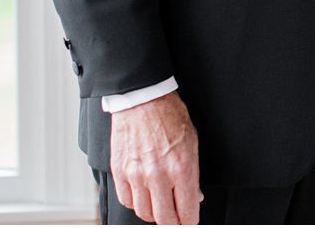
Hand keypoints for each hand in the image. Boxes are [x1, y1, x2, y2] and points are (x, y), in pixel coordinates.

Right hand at [109, 92, 202, 224]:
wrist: (142, 98)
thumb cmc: (169, 115)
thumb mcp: (192, 142)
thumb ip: (193, 173)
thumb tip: (194, 195)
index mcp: (181, 168)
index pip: (188, 212)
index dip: (191, 221)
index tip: (190, 221)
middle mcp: (158, 175)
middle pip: (165, 219)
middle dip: (174, 222)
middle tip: (177, 219)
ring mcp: (136, 175)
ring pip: (144, 213)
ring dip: (154, 214)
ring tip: (160, 207)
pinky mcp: (120, 171)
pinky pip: (126, 200)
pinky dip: (135, 203)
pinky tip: (143, 196)